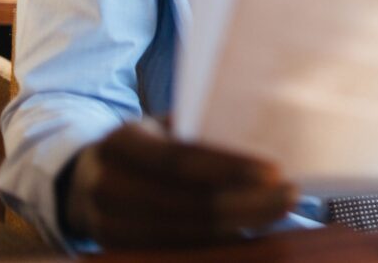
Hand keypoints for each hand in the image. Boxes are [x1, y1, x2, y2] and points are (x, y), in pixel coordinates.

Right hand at [61, 121, 297, 248]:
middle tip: (292, 194)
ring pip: (187, 233)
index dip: (228, 168)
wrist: (85, 182)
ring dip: (241, 224)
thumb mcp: (161, 128)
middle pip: (189, 203)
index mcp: (120, 143)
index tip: (275, 171)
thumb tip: (266, 133)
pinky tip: (252, 231)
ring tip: (279, 210)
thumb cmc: (145, 146)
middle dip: (247, 202)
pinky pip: (179, 250)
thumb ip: (199, 131)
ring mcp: (108, 226)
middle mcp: (108, 186)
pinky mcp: (120, 251)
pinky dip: (220, 242)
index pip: (180, 159)